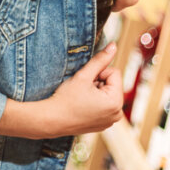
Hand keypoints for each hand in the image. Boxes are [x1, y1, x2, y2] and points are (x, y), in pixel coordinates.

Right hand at [0, 43, 122, 139]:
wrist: (52, 120)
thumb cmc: (66, 99)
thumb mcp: (84, 76)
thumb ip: (100, 60)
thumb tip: (113, 45)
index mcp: (116, 102)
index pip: (114, 73)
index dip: (98, 73)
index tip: (86, 83)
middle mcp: (117, 114)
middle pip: (112, 84)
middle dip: (98, 83)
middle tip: (82, 92)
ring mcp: (111, 121)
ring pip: (107, 94)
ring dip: (96, 92)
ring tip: (81, 99)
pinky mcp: (104, 124)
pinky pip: (104, 106)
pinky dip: (95, 103)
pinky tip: (82, 106)